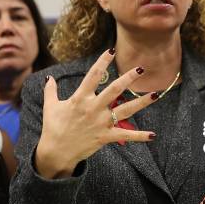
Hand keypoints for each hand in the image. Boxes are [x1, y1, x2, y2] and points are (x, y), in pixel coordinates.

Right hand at [35, 49, 157, 178]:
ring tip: (155, 94)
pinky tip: (152, 135)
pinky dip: (139, 136)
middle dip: (128, 79)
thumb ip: (50, 91)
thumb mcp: (50, 107)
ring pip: (125, 110)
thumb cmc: (53, 128)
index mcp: (80, 98)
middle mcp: (93, 108)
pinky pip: (125, 136)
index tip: (111, 51)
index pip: (93, 76)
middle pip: (114, 90)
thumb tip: (49, 78)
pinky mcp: (105, 137)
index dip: (102, 62)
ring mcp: (101, 123)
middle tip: (140, 68)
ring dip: (141, 102)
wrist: (56, 152)